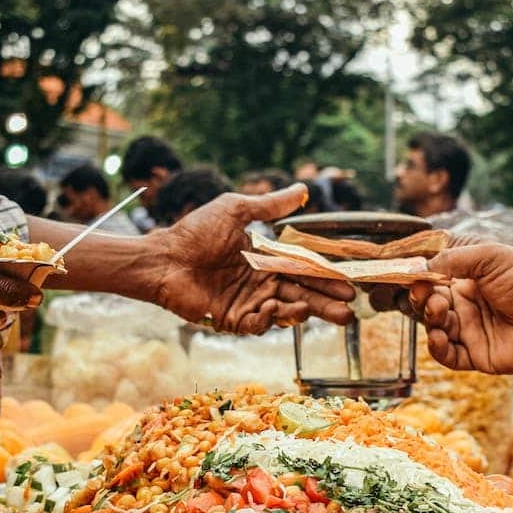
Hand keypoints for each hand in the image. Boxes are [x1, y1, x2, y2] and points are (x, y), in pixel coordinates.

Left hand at [146, 184, 354, 333]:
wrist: (164, 257)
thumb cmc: (194, 231)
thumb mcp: (236, 210)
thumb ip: (271, 204)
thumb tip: (303, 189)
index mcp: (265, 259)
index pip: (302, 269)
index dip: (325, 276)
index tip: (348, 282)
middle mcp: (260, 282)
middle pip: (301, 294)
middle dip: (325, 302)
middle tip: (348, 309)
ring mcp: (247, 302)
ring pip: (284, 310)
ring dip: (305, 312)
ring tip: (324, 312)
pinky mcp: (232, 319)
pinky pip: (258, 324)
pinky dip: (270, 318)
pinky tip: (277, 307)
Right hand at [384, 242, 512, 371]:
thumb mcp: (489, 255)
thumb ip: (451, 259)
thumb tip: (417, 267)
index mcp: (466, 279)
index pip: (429, 279)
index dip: (413, 278)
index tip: (401, 273)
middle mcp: (465, 305)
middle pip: (425, 304)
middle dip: (418, 298)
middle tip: (421, 292)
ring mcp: (470, 331)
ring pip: (433, 328)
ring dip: (429, 318)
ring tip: (440, 309)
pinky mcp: (476, 355)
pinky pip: (447, 355)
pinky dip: (437, 347)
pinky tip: (440, 335)